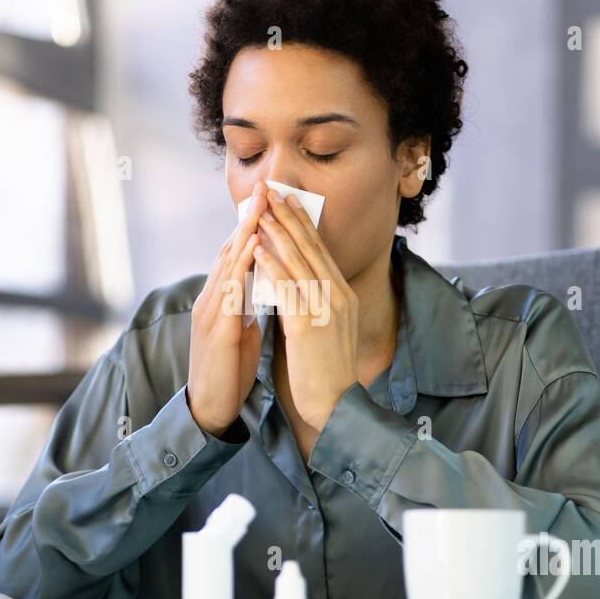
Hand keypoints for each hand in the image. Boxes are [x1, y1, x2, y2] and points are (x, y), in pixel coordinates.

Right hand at [186, 181, 266, 435]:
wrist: (210, 408)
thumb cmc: (228, 370)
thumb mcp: (240, 331)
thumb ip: (245, 305)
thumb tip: (261, 284)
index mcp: (219, 299)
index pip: (236, 254)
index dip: (251, 226)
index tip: (270, 201)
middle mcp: (211, 299)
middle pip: (230, 250)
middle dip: (248, 218)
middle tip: (266, 187)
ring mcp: (211, 313)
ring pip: (228, 264)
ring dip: (245, 233)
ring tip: (261, 206)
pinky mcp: (217, 330)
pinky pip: (230, 291)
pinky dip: (242, 266)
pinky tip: (254, 249)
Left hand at [255, 190, 357, 430]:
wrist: (338, 405)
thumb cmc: (328, 372)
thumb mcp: (330, 329)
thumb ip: (319, 303)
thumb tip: (302, 283)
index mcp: (343, 296)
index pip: (321, 251)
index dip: (304, 224)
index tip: (290, 201)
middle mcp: (338, 296)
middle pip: (311, 248)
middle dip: (290, 218)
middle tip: (273, 193)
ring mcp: (324, 309)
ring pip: (298, 262)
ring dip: (276, 234)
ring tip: (260, 212)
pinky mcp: (308, 326)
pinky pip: (286, 288)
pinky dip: (270, 266)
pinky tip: (256, 251)